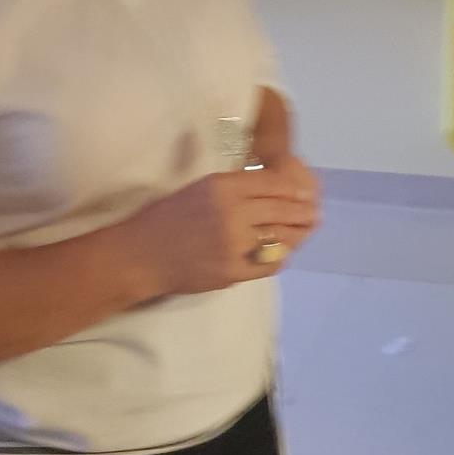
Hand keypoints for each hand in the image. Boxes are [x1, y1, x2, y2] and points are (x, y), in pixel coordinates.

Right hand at [128, 169, 319, 297]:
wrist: (140, 255)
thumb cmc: (166, 218)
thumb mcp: (199, 189)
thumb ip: (233, 188)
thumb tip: (271, 189)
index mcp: (222, 186)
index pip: (272, 183)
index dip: (294, 189)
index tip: (305, 193)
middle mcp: (232, 213)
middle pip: (281, 210)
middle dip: (302, 212)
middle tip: (313, 213)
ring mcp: (234, 244)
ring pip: (279, 237)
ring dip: (297, 234)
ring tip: (305, 231)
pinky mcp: (232, 271)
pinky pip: (268, 263)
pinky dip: (279, 256)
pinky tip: (282, 252)